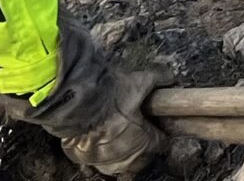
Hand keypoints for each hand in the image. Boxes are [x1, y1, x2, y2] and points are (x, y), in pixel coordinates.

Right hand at [30, 18, 163, 177]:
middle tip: (141, 129)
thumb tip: (169, 77)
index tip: (158, 124)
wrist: (75, 99)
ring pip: (117, 166)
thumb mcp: (141, 81)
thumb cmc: (110, 93)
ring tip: (121, 137)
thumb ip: (159, 80)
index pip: (162, 145)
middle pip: (141, 160)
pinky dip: (99, 152)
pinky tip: (99, 138)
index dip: (161, 132)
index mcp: (143, 143)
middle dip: (143, 146)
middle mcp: (123, 158)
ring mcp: (100, 161)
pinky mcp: (80, 157)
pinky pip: (94, 161)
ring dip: (122, 154)